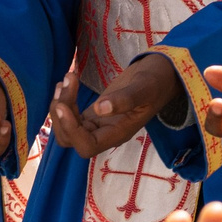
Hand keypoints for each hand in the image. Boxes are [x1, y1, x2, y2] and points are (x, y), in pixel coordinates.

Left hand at [49, 51, 180, 160]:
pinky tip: (67, 82)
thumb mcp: (145, 88)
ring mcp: (98, 125)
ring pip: (66, 129)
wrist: (162, 75)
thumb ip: (125, 99)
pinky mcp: (93, 115)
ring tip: (67, 79)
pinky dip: (63, 101)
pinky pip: (71, 116)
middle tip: (68, 82)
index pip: (87, 146)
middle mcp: (105, 134)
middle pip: (70, 139)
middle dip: (62, 113)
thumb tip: (100, 108)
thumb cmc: (156, 81)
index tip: (64, 105)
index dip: (71, 130)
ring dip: (59, 106)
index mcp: (118, 133)